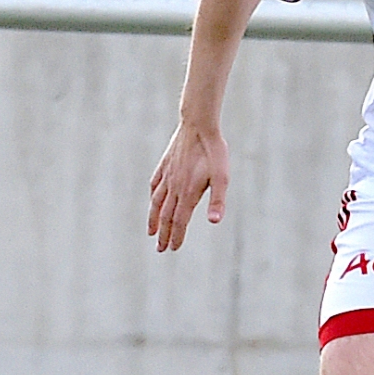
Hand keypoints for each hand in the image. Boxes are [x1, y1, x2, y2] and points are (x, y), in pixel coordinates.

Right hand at [148, 120, 229, 251]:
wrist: (198, 124)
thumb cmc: (213, 151)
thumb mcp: (222, 177)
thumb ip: (218, 200)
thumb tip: (214, 222)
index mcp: (187, 192)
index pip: (179, 221)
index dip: (176, 236)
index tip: (173, 248)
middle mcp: (174, 187)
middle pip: (166, 216)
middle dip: (163, 234)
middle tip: (160, 249)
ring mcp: (167, 176)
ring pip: (157, 202)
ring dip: (154, 219)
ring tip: (151, 232)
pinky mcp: (164, 165)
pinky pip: (155, 185)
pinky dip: (153, 197)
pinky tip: (152, 201)